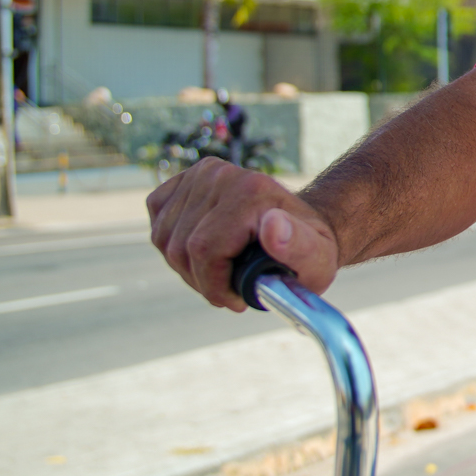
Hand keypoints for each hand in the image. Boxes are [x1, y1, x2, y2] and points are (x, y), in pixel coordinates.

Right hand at [147, 157, 341, 311]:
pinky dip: (172, 246)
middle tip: (230, 290)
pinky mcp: (183, 180)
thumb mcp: (316, 258)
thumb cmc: (308, 250)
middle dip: (202, 281)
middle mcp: (221, 175)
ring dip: (187, 268)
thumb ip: (299, 246)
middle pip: (181, 248)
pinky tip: (201, 251)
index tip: (235, 300)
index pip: (204, 249)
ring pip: (165, 240)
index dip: (213, 285)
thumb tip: (273, 225)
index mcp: (251, 191)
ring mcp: (200, 175)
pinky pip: (158, 222)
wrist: (301, 227)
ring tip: (220, 273)